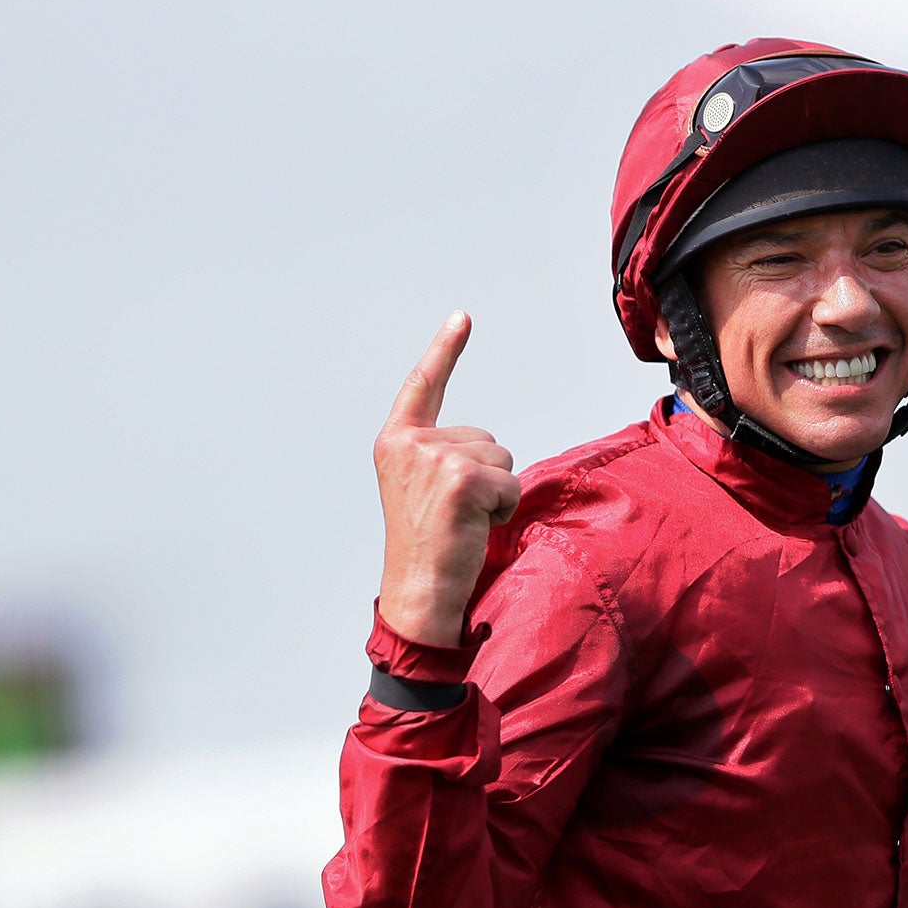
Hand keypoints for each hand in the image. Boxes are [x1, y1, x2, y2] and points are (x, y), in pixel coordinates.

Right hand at [374, 313, 521, 646]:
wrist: (419, 591)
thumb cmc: (429, 547)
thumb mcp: (422, 489)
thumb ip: (441, 457)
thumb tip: (486, 448)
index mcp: (396, 441)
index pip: (424, 385)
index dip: (445, 350)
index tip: (463, 316)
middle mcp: (410, 443)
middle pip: (486, 436)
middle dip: (485, 475)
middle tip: (455, 514)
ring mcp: (434, 458)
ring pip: (502, 457)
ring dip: (496, 493)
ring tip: (463, 522)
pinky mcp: (462, 478)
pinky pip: (510, 482)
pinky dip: (504, 507)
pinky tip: (474, 528)